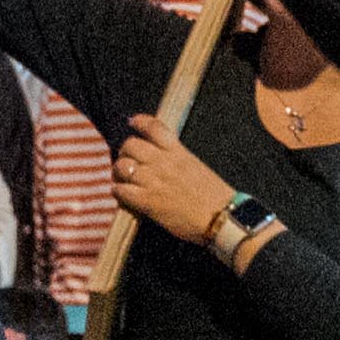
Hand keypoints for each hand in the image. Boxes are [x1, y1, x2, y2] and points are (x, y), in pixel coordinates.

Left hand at [114, 116, 240, 252]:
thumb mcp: (197, 167)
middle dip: (125, 151)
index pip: (153, 127)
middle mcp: (163, 162)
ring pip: (122, 166)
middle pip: (130, 145)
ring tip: (122, 179)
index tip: (133, 122)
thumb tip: (162, 158)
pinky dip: (118, 191)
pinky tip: (122, 195)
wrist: (221, 217)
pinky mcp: (148, 202)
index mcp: (178, 151)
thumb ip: (178, 158)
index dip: (139, 122)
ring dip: (118, 172)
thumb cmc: (214, 196)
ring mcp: (153, 181)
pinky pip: (121, 191)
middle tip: (127, 160)